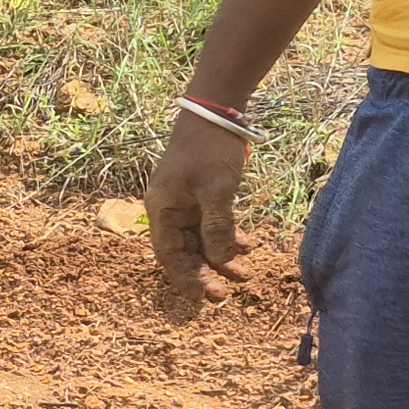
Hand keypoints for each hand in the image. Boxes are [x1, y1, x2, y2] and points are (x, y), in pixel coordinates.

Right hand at [145, 111, 248, 319]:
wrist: (215, 110)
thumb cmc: (209, 150)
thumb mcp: (215, 191)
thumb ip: (216, 229)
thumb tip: (218, 263)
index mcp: (162, 210)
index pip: (169, 256)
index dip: (185, 279)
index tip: (206, 298)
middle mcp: (169, 209)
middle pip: (184, 251)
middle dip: (205, 272)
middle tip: (227, 294)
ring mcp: (184, 201)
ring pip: (200, 240)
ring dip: (220, 257)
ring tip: (245, 273)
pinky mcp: (200, 193)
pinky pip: (211, 224)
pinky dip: (227, 236)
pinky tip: (246, 245)